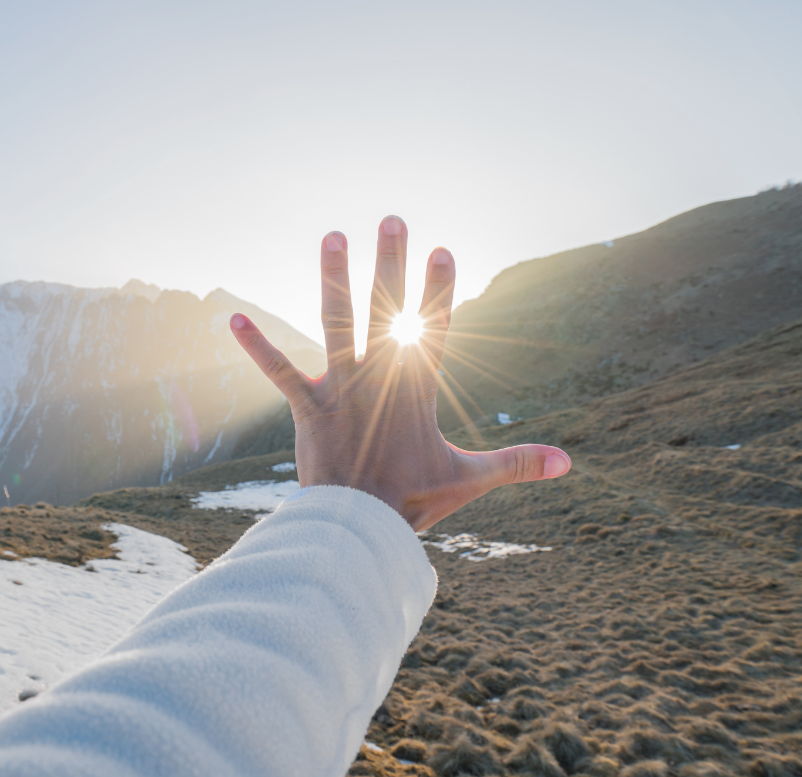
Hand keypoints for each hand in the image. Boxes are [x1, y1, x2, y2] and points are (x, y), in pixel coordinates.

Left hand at [230, 215, 570, 531]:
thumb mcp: (470, 479)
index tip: (442, 249)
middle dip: (391, 265)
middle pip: (387, 312)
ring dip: (334, 279)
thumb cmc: (413, 502)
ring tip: (332, 236)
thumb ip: (518, 462)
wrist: (360, 531)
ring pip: (337, 324)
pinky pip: (279, 372)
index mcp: (416, 391)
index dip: (439, 290)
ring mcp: (341, 391)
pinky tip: (231, 317)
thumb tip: (570, 462)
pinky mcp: (307, 408)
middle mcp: (378, 380)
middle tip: (392, 220)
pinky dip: (256, 347)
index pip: (434, 330)